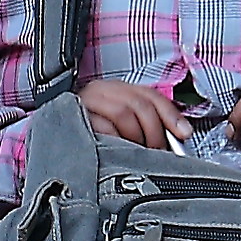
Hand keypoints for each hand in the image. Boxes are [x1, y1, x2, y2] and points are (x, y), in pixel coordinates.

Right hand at [74, 78, 192, 151]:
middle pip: (139, 104)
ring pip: (123, 113)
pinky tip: (118, 150)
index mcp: (116, 88)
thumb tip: (177, 134)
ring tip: (136, 152)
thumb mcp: (120, 123)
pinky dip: (116, 141)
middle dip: (154, 131)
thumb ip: (144, 122)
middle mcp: (101, 90)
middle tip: (157, 150)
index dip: (170, 114)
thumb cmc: (90, 133)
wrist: (56, 139)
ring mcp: (86, 102)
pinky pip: (102, 128)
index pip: (150, 95)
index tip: (184, 133)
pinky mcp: (75, 118)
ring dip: (135, 136)